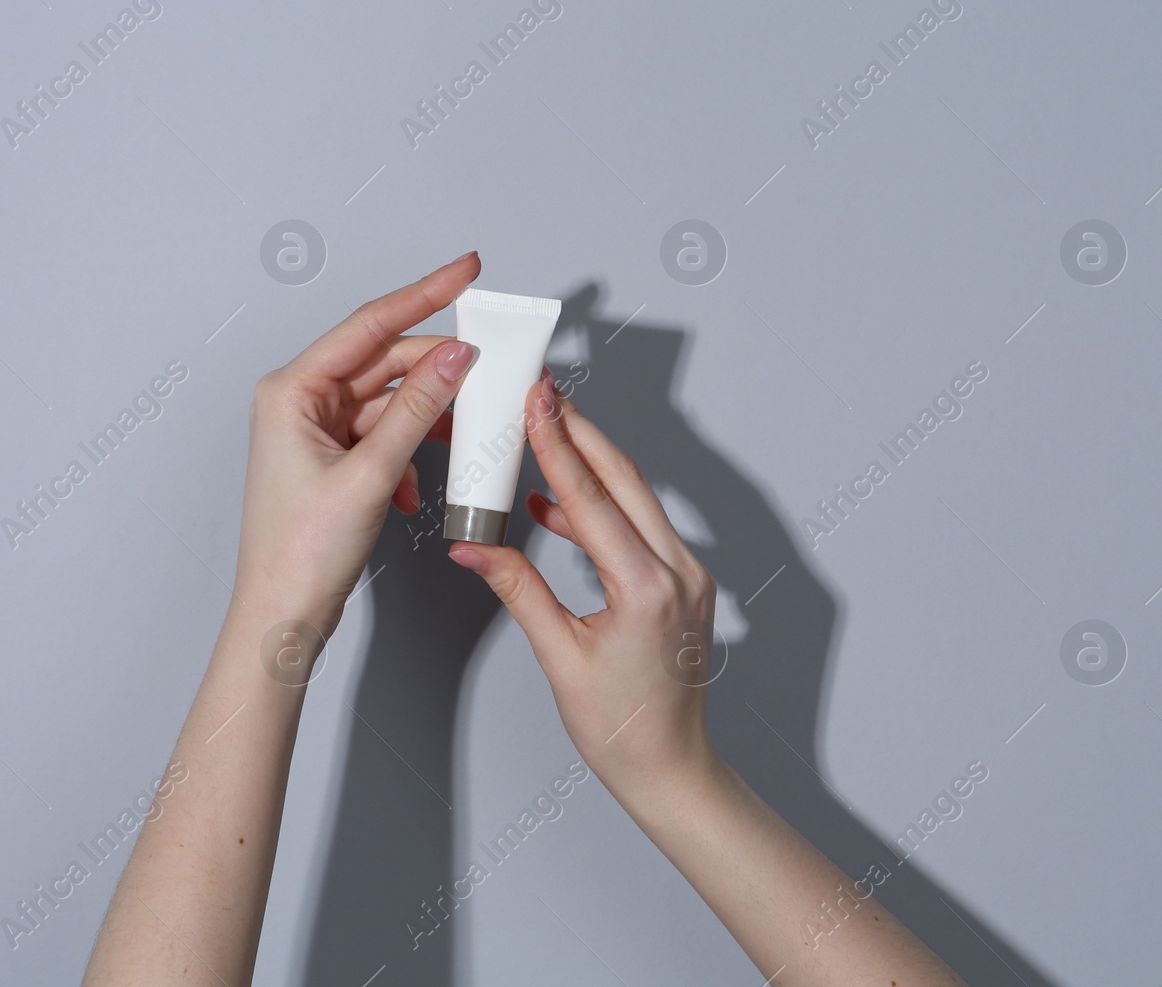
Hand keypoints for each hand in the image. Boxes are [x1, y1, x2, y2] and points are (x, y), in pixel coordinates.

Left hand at [230, 251, 479, 632]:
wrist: (283, 615)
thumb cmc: (301, 552)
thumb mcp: (371, 472)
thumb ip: (418, 408)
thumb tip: (455, 357)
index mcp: (292, 391)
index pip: (370, 325)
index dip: (424, 294)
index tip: (466, 270)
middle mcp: (300, 402)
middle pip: (385, 361)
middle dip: (438, 368)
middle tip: (489, 364)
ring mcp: (316, 430)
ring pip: (391, 401)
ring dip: (428, 418)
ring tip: (465, 431)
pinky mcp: (333, 458)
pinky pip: (386, 434)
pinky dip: (411, 452)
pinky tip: (418, 487)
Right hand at [446, 373, 720, 802]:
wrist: (670, 766)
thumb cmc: (621, 728)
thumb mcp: (559, 656)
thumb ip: (518, 590)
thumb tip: (474, 546)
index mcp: (647, 589)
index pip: (592, 499)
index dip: (558, 445)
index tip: (537, 403)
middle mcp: (678, 572)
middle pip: (624, 480)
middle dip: (580, 432)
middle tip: (543, 394)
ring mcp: (688, 575)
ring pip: (636, 498)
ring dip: (591, 463)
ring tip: (546, 433)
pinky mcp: (682, 583)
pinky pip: (641, 526)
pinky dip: (602, 506)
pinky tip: (559, 504)